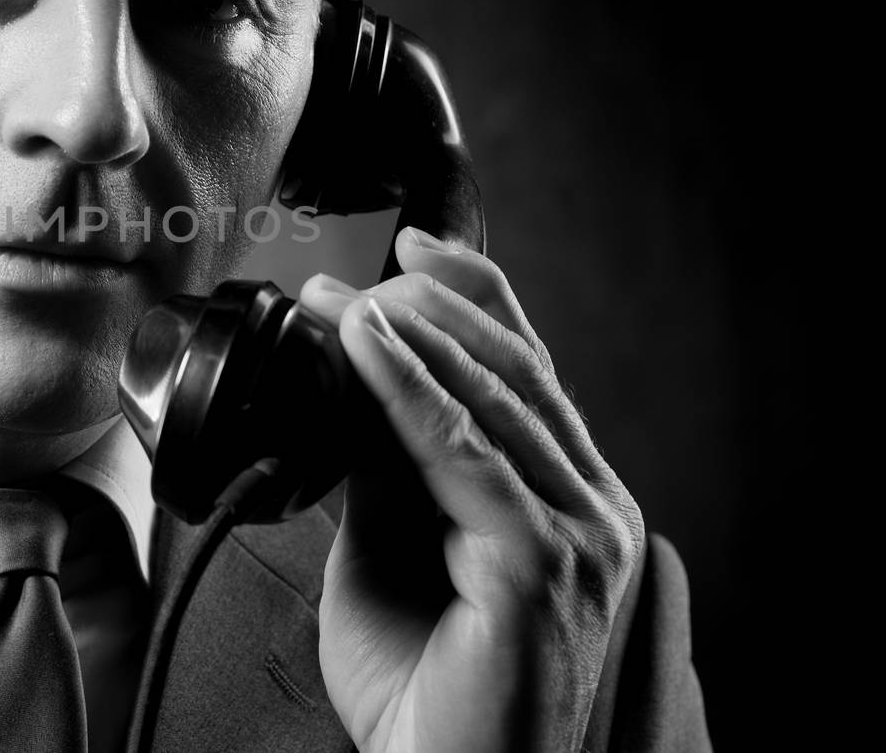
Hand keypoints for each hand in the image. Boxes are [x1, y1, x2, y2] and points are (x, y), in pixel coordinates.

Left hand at [306, 226, 645, 752]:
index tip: (409, 247)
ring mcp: (579, 535)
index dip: (471, 294)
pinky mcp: (542, 565)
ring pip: (491, 398)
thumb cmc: (425, 685)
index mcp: (568, 494)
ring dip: (406, 334)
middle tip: (347, 277)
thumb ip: (386, 463)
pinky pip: (463, 454)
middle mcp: (591, 506)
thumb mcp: (393, 545)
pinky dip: (406, 390)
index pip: (525, 367)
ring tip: (341, 300)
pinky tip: (363, 346)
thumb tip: (350, 377)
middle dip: (424, 305)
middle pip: (511, 367)